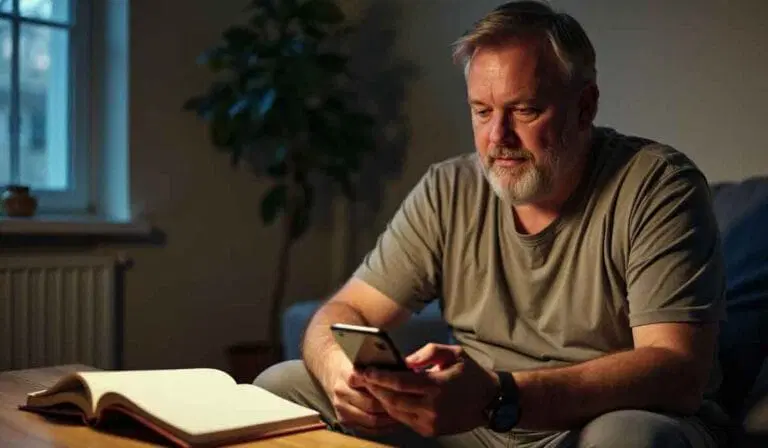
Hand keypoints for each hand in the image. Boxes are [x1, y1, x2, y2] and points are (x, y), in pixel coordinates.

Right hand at [325, 355, 400, 434]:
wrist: (331, 373)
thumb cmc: (354, 367)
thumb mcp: (365, 361)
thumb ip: (380, 369)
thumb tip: (404, 373)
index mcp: (349, 376)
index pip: (372, 386)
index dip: (389, 391)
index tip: (404, 392)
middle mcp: (342, 392)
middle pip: (372, 405)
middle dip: (391, 407)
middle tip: (407, 406)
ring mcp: (341, 408)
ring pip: (370, 420)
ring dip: (388, 420)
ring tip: (402, 415)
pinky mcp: (342, 420)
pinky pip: (366, 429)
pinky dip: (381, 428)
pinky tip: (392, 422)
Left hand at [359, 343, 498, 436]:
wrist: (491, 401)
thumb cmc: (471, 374)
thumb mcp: (454, 353)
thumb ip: (428, 353)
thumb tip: (405, 361)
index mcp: (438, 385)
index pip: (400, 383)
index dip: (380, 377)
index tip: (366, 370)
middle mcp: (433, 407)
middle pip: (393, 399)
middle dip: (375, 389)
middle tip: (361, 378)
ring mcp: (431, 422)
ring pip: (396, 412)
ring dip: (381, 399)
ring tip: (371, 386)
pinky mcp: (431, 430)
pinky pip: (405, 419)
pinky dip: (394, 408)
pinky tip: (388, 398)